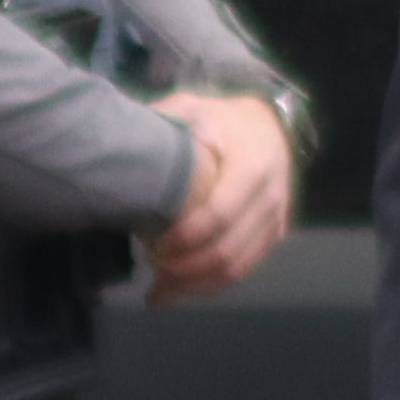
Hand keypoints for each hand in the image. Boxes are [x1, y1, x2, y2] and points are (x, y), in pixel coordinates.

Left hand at [146, 93, 299, 305]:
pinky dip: (211, 285)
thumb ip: (164, 124)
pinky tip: (180, 289)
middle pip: (228, 250)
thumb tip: (123, 146)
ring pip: (237, 268)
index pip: (219, 213)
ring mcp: (275, 220)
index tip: (153, 246)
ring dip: (196, 285)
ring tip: (160, 291)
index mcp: (251, 165)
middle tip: (151, 271)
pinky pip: (244, 270)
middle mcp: (270, 197)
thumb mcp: (193, 108)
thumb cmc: (222, 119)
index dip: (185, 237)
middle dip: (186, 269)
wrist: (271, 125)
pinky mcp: (273, 236)